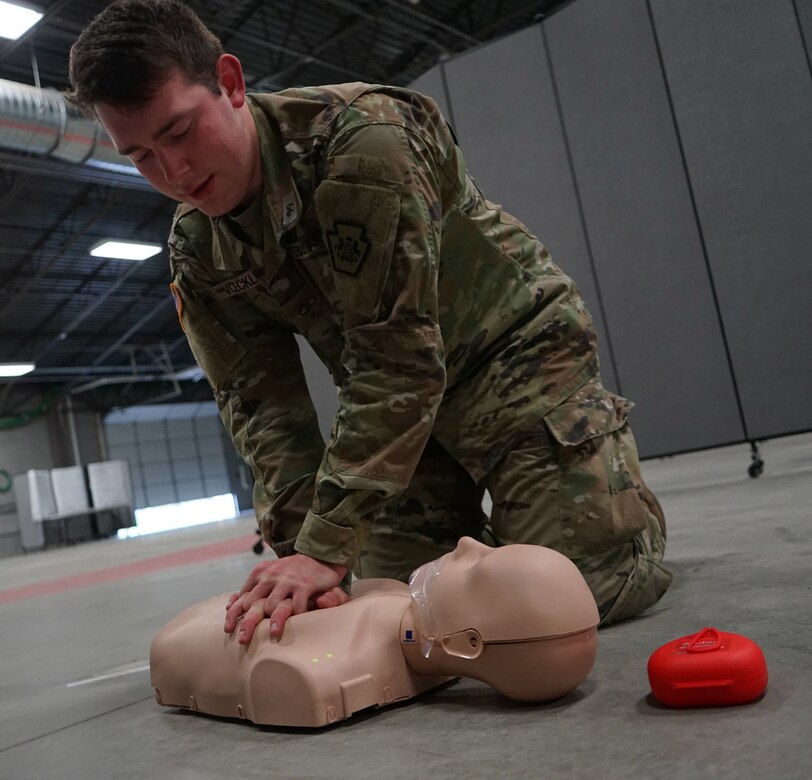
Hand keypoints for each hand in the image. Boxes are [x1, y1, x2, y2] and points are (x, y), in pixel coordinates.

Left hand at [223, 553, 347, 643]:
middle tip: (243, 640)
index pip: (241, 596)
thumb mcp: (268, 574)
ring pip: (271, 607)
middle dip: (247, 624)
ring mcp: (288, 580)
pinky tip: (296, 622)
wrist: (319, 558)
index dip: (233, 614)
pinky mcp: (304, 585)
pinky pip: (296, 607)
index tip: (228, 630)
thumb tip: (229, 605)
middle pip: (251, 604)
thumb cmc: (290, 572)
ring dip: (272, 621)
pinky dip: (296, 616)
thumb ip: (250, 589)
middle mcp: (271, 575)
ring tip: (272, 633)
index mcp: (260, 573)